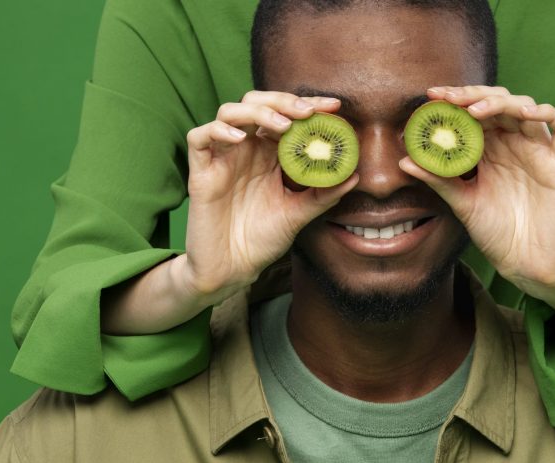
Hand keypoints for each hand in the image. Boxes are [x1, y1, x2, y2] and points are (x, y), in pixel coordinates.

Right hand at [183, 91, 359, 300]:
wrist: (233, 269)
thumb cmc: (262, 240)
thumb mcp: (298, 215)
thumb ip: (323, 195)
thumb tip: (354, 176)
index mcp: (269, 155)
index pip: (286, 116)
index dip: (308, 105)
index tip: (334, 107)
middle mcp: (246, 149)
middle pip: (257, 103)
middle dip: (283, 101)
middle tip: (308, 111)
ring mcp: (222, 158)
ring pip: (229, 112)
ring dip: (256, 111)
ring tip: (281, 125)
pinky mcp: (201, 172)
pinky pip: (199, 138)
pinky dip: (218, 131)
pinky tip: (241, 139)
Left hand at [400, 85, 554, 297]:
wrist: (524, 262)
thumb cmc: (495, 233)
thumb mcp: (462, 204)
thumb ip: (438, 180)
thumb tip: (403, 161)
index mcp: (490, 150)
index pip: (474, 113)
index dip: (455, 101)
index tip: (431, 97)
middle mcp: (514, 144)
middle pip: (498, 103)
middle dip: (473, 96)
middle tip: (449, 98)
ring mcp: (538, 151)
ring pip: (525, 108)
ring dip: (501, 103)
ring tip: (475, 111)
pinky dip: (548, 113)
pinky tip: (526, 113)